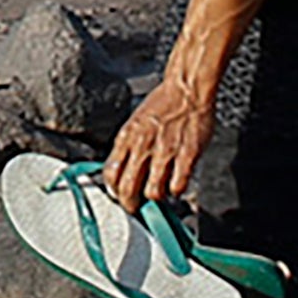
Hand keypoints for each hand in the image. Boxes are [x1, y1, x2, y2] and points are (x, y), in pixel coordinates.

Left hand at [104, 65, 214, 212]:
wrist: (187, 89)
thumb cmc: (163, 104)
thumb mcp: (135, 123)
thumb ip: (127, 147)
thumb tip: (119, 171)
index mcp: (126, 137)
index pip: (110, 174)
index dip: (114, 191)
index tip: (120, 195)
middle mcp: (143, 146)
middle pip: (128, 189)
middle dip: (131, 204)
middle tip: (137, 207)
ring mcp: (165, 151)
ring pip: (153, 192)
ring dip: (156, 198)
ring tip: (160, 192)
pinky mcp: (187, 155)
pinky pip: (177, 186)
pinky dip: (176, 191)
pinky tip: (176, 184)